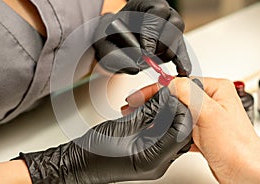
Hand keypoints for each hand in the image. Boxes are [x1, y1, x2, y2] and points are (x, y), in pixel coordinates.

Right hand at [17, 87, 192, 182]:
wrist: (78, 164)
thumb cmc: (92, 152)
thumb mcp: (122, 126)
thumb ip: (147, 111)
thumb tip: (164, 96)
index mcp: (153, 158)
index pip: (181, 131)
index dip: (180, 109)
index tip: (172, 94)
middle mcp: (158, 163)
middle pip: (180, 132)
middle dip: (174, 110)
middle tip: (164, 95)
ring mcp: (154, 161)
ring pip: (172, 133)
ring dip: (165, 114)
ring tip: (152, 102)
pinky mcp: (149, 156)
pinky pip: (161, 136)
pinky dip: (157, 121)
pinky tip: (147, 111)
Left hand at [93, 0, 190, 75]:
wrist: (112, 45)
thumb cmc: (109, 41)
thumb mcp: (105, 46)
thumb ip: (115, 56)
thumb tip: (136, 67)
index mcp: (143, 3)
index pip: (158, 11)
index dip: (153, 32)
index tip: (145, 51)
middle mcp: (161, 12)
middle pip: (174, 23)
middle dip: (161, 44)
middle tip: (148, 57)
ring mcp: (169, 26)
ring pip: (178, 39)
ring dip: (166, 54)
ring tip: (152, 62)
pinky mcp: (173, 42)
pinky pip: (182, 51)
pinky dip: (182, 62)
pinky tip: (182, 72)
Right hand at [124, 77, 259, 182]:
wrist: (244, 171)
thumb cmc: (237, 145)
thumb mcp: (209, 113)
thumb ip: (188, 93)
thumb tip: (168, 82)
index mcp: (214, 89)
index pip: (178, 83)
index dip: (156, 88)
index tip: (138, 95)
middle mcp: (210, 100)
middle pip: (174, 96)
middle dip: (154, 101)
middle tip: (135, 104)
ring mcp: (204, 116)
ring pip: (175, 111)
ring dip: (159, 115)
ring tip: (142, 116)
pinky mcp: (200, 131)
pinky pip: (179, 125)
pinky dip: (167, 128)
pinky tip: (159, 132)